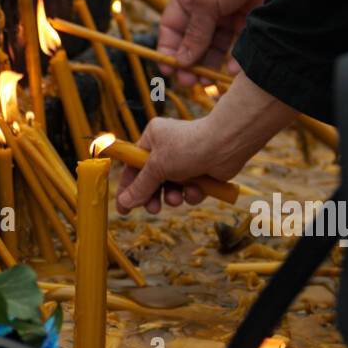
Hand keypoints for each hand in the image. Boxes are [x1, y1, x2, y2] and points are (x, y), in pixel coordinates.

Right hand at [115, 69, 294, 214]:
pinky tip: (196, 189)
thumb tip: (124, 202)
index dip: (127, 187)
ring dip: (173, 196)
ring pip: (171, 188)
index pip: (134, 166)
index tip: (122, 208)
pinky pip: (189, 190)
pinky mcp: (200, 173)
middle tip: (153, 208)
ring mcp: (185, 161)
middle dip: (153, 196)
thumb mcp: (158, 167)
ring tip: (176, 197)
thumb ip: (141, 186)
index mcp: (153, 138)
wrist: (225, 145)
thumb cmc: (188, 147)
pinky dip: (191, 193)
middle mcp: (168, 149)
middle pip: (152, 180)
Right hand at [157, 0, 306, 85]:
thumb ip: (195, 32)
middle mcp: (205, 9)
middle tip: (189, 83)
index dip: (168, 50)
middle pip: (192, 42)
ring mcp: (227, 17)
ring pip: (214, 48)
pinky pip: (237, 48)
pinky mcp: (247, 24)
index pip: (171, 29)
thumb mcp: (206, 1)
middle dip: (189, 63)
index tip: (168, 70)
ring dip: (209, 66)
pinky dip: (234, 61)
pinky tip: (232, 70)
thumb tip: (181, 61)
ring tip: (208, 82)